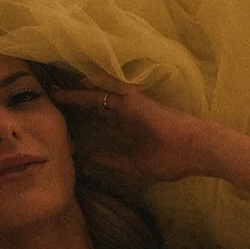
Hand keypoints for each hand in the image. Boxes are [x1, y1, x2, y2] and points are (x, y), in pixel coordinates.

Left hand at [49, 79, 214, 180]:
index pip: (100, 119)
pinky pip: (111, 90)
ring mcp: (131, 105)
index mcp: (129, 128)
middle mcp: (127, 113)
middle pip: (94, 104)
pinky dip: (95, 85)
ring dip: (77, 93)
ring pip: (98, 96)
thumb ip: (115, 160)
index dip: (82, 116)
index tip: (62, 115)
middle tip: (51, 95)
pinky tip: (77, 82)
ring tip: (55, 89)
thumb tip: (92, 158)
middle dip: (74, 101)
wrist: (199, 150)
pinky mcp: (136, 101)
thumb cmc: (175, 159)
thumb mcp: (137, 166)